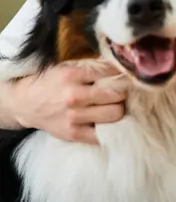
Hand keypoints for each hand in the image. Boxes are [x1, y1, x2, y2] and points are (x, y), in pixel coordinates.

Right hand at [11, 63, 125, 143]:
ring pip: (114, 114)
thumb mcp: (68, 67)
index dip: (120, 73)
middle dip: (122, 92)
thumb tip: (119, 67)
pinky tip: (106, 122)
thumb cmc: (51, 82)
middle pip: (117, 95)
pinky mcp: (73, 134)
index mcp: (72, 75)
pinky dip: (108, 128)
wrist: (26, 103)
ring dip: (118, 109)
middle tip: (121, 92)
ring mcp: (74, 117)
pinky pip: (102, 134)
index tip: (123, 75)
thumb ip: (91, 67)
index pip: (110, 72)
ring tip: (114, 106)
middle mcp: (74, 96)